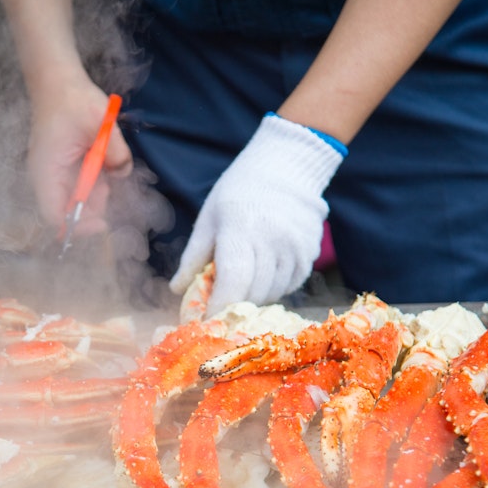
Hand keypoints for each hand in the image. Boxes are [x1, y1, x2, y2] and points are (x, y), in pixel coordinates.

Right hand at [26, 79, 132, 234]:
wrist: (58, 84)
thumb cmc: (72, 100)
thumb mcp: (99, 121)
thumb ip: (116, 150)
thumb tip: (122, 173)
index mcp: (46, 171)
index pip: (54, 217)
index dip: (77, 227)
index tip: (102, 223)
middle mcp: (48, 179)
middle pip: (69, 216)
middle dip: (94, 210)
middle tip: (108, 184)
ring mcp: (57, 177)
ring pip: (79, 204)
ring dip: (99, 195)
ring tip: (103, 161)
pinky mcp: (68, 172)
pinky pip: (84, 190)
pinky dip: (99, 185)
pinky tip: (102, 159)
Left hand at [169, 113, 345, 315]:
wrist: (285, 166)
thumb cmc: (238, 192)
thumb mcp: (209, 220)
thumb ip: (194, 258)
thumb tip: (177, 290)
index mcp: (241, 231)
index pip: (233, 283)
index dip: (219, 307)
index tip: (205, 321)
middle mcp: (273, 242)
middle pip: (252, 294)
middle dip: (232, 304)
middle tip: (218, 302)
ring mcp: (296, 250)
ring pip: (271, 294)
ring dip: (253, 296)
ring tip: (242, 280)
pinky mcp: (310, 254)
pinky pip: (289, 285)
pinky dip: (273, 287)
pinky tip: (263, 270)